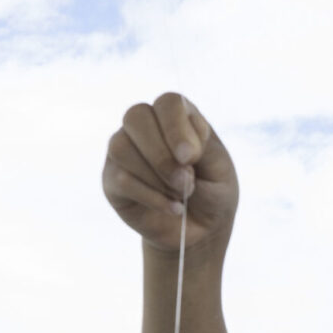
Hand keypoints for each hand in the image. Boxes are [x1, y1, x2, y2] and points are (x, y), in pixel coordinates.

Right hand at [103, 92, 238, 252]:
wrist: (200, 230)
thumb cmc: (212, 192)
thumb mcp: (220, 169)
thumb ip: (203, 150)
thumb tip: (180, 152)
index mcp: (176, 116)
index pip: (167, 102)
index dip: (176, 128)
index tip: (191, 158)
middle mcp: (145, 126)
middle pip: (136, 117)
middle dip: (162, 155)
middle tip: (187, 182)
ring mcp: (124, 151)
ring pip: (121, 147)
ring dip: (156, 177)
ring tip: (181, 195)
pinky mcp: (112, 180)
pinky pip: (121, 179)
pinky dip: (151, 197)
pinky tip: (172, 207)